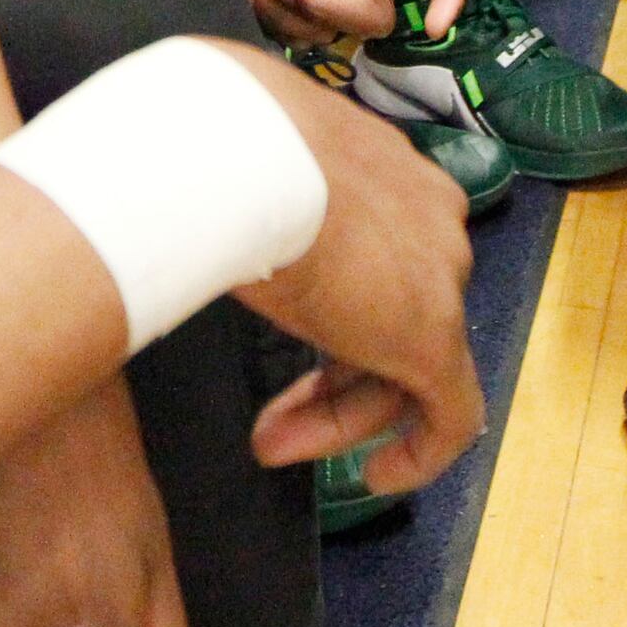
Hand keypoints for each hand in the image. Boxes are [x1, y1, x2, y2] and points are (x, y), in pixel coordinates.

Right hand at [230, 53, 482, 494]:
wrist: (233, 155)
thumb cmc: (215, 148)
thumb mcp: (230, 159)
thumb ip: (234, 181)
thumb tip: (175, 183)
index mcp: (384, 168)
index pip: (371, 254)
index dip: (325, 308)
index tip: (275, 325)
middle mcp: (427, 217)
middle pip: (388, 311)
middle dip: (326, 376)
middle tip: (262, 421)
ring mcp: (437, 276)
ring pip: (406, 363)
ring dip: (338, 415)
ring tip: (268, 445)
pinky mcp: (433, 336)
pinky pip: (451, 414)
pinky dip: (419, 453)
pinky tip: (376, 479)